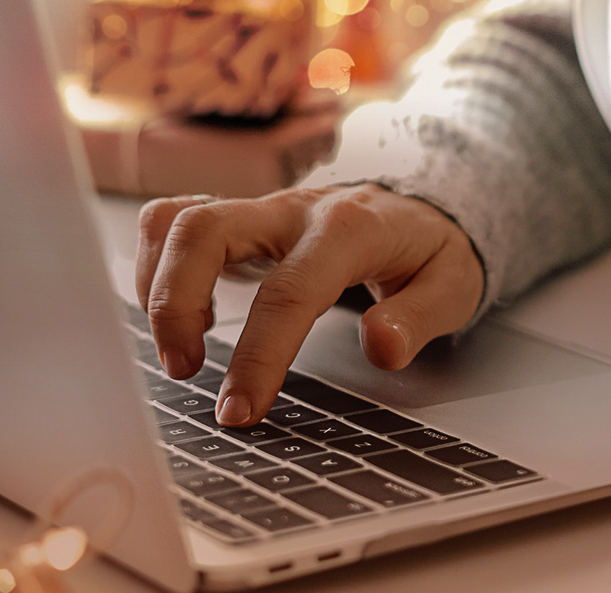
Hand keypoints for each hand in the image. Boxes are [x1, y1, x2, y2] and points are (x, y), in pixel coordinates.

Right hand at [136, 185, 483, 425]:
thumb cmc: (430, 250)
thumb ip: (418, 318)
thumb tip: (381, 348)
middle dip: (174, 303)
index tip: (239, 409)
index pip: (289, 291)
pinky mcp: (237, 217)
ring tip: (181, 349)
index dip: (259, 354)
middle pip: (205, 231)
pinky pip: (173, 222)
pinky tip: (187, 318)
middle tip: (183, 369)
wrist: (422, 202)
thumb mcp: (452, 286)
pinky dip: (158, 269)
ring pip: (177, 220)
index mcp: (347, 230)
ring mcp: (259, 210)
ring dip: (157, 286)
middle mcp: (293, 210)